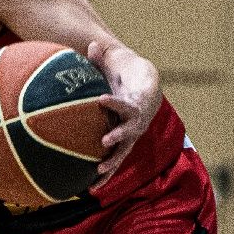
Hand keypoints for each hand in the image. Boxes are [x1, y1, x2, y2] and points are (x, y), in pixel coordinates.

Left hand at [89, 39, 158, 184]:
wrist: (143, 86)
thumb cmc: (127, 73)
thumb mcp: (117, 62)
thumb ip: (104, 57)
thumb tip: (92, 45)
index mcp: (137, 100)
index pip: (129, 102)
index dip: (117, 102)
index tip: (102, 99)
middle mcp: (138, 120)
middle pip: (131, 129)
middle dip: (120, 135)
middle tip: (105, 140)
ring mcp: (133, 134)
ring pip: (124, 150)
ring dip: (113, 161)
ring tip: (99, 171)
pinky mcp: (124, 144)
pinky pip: (116, 161)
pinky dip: (106, 175)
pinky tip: (90, 188)